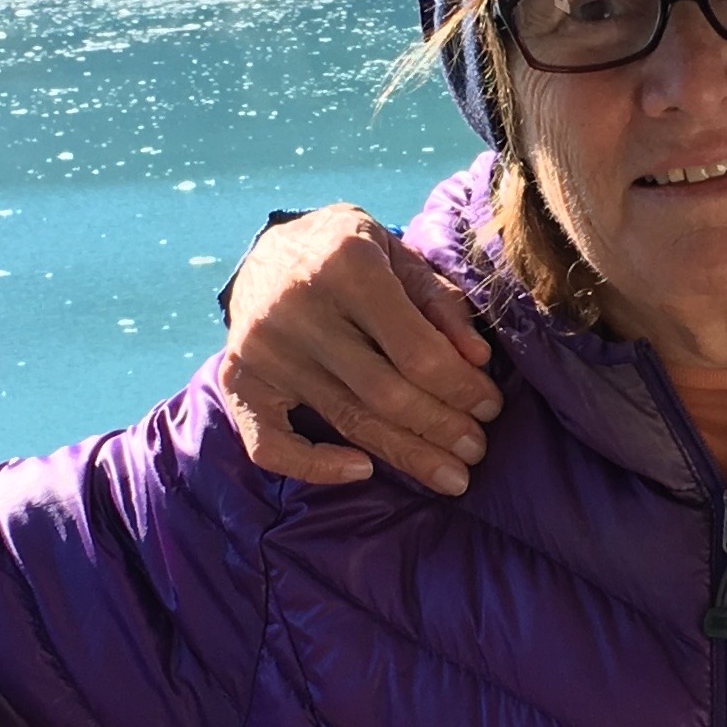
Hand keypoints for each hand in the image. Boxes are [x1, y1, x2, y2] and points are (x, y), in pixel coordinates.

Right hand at [214, 204, 497, 494]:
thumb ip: (439, 302)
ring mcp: (262, 350)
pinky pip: (270, 445)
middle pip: (384, 392)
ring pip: (345, 419)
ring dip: (405, 454)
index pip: (415, 349)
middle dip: (441, 427)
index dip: (461, 387)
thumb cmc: (347, 253)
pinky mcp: (236, 382)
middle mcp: (298, 309)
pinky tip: (362, 471)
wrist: (266, 251)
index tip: (490, 406)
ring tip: (452, 476)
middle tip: (477, 449)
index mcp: (347, 266)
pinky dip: (315, 467)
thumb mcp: (398, 254)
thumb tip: (477, 360)